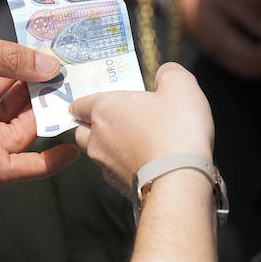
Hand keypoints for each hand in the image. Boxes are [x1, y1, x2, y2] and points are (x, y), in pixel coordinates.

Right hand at [0, 1, 78, 182]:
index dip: (43, 164)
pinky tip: (2, 64)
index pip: (6, 167)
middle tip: (50, 81)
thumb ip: (11, 61)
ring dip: (10, 99)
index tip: (70, 148)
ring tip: (29, 65)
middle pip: (0, 142)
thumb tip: (50, 70)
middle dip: (28, 115)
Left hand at [70, 63, 213, 194]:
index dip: (88, 102)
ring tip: (137, 143)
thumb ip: (168, 74)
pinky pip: (115, 172)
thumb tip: (164, 74)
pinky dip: (125, 167)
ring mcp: (106, 166)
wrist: (181, 181)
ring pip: (98, 153)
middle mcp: (97, 138)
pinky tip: (147, 163)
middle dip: (94, 125)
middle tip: (118, 121)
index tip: (98, 102)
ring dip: (110, 147)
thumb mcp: (181, 86)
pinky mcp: (119, 187)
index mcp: (104, 108)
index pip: (79, 104)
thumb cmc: (177, 130)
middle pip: (82, 130)